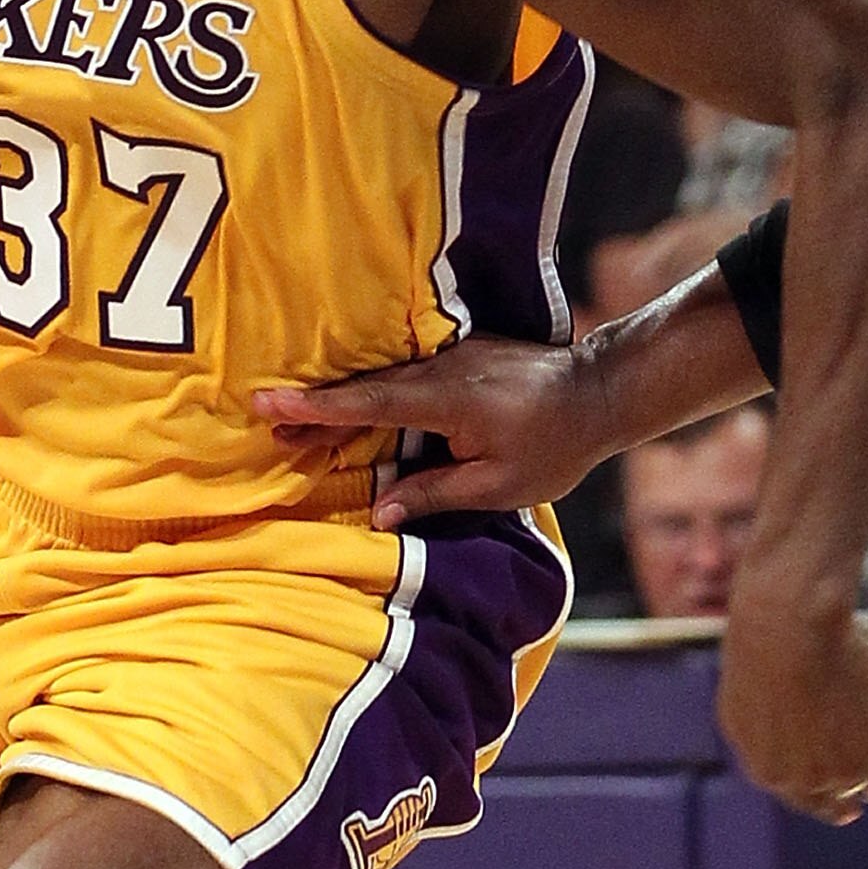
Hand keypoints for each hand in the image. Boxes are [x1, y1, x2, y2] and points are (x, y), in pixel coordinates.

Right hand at [251, 336, 613, 530]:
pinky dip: (373, 391)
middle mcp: (440, 370)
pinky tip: (353, 406)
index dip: (316, 408)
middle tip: (268, 422)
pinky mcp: (460, 355)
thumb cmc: (552, 447)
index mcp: (445, 401)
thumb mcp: (496, 486)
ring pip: (382, 379)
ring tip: (299, 422)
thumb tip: (378, 513)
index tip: (270, 404)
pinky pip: (405, 374)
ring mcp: (450, 357)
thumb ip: (433, 495)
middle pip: (365, 389)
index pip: (367, 403)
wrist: (599, 393)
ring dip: (341, 400)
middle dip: (315, 407)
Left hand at [716, 583, 867, 823]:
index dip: (837, 803)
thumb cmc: (761, 648)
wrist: (787, 628)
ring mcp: (854, 768)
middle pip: (863, 787)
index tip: (853, 809)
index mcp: (773, 774)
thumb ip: (766, 731)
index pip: (814, 800)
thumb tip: (786, 736)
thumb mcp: (747, 698)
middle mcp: (816, 781)